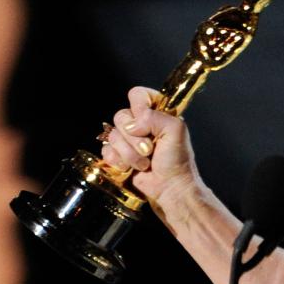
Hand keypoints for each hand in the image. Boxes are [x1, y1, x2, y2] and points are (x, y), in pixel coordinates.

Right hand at [100, 86, 202, 211]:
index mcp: (156, 112)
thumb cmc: (177, 161)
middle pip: (120, 116)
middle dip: (134, 138)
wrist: (170, 187)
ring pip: (113, 136)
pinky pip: (106, 151)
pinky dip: (118, 161)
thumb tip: (132, 124)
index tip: (145, 121)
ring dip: (129, 153)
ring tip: (145, 163)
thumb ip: (155, 117)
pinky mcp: (118, 155)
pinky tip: (131, 168)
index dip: (138, 107)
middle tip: (149, 149)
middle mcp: (140, 123)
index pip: (137, 95)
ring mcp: (128, 140)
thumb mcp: (176, 130)